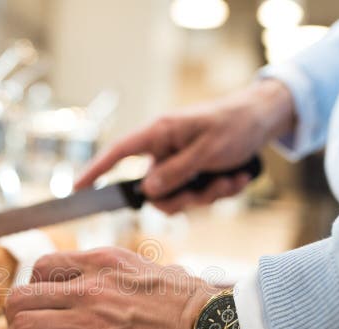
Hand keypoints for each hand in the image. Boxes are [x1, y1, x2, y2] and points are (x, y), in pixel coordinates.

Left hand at [3, 247, 231, 328]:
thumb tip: (144, 275)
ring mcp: (90, 323)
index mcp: (105, 263)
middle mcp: (90, 288)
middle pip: (21, 295)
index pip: (43, 267)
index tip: (40, 306)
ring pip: (22, 324)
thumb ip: (137, 272)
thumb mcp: (161, 271)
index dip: (33, 288)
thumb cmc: (200, 306)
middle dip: (13, 317)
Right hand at [75, 78, 294, 213]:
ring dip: (206, 196)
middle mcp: (164, 151)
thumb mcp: (208, 150)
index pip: (118, 153)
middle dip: (184, 198)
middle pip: (153, 191)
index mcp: (159, 134)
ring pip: (177, 199)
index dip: (96, 171)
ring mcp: (178, 164)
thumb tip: (147, 190)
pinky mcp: (193, 174)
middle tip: (209, 190)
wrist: (262, 119)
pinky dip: (218, 191)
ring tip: (230, 178)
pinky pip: (196, 197)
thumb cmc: (234, 124)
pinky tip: (237, 177)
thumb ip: (176, 172)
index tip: (77, 188)